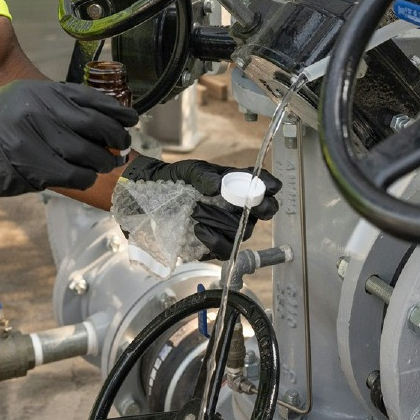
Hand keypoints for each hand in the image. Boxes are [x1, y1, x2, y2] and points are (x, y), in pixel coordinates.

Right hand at [0, 80, 136, 197]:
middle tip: (123, 145)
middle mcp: (39, 113)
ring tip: (107, 164)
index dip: (116, 111)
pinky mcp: (28, 168)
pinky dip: (83, 177)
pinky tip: (86, 176)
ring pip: (84, 153)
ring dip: (101, 161)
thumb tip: (94, 118)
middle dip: (114, 137)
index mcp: (40, 93)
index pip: (90, 100)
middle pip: (93, 126)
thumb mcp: (22, 99)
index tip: (132, 120)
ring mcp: (33, 141)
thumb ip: (55, 104)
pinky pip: (68, 174)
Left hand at [121, 156, 281, 259]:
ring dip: (222, 222)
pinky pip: (224, 249)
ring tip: (197, 212)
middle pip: (260, 213)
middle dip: (254, 208)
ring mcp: (227, 229)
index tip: (269, 188)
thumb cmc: (175, 180)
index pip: (262, 186)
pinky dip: (213, 239)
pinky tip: (198, 229)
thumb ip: (204, 175)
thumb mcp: (189, 171)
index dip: (269, 187)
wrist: (150, 199)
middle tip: (247, 204)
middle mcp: (237, 208)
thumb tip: (219, 186)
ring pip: (242, 232)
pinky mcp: (214, 246)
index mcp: (235, 185)